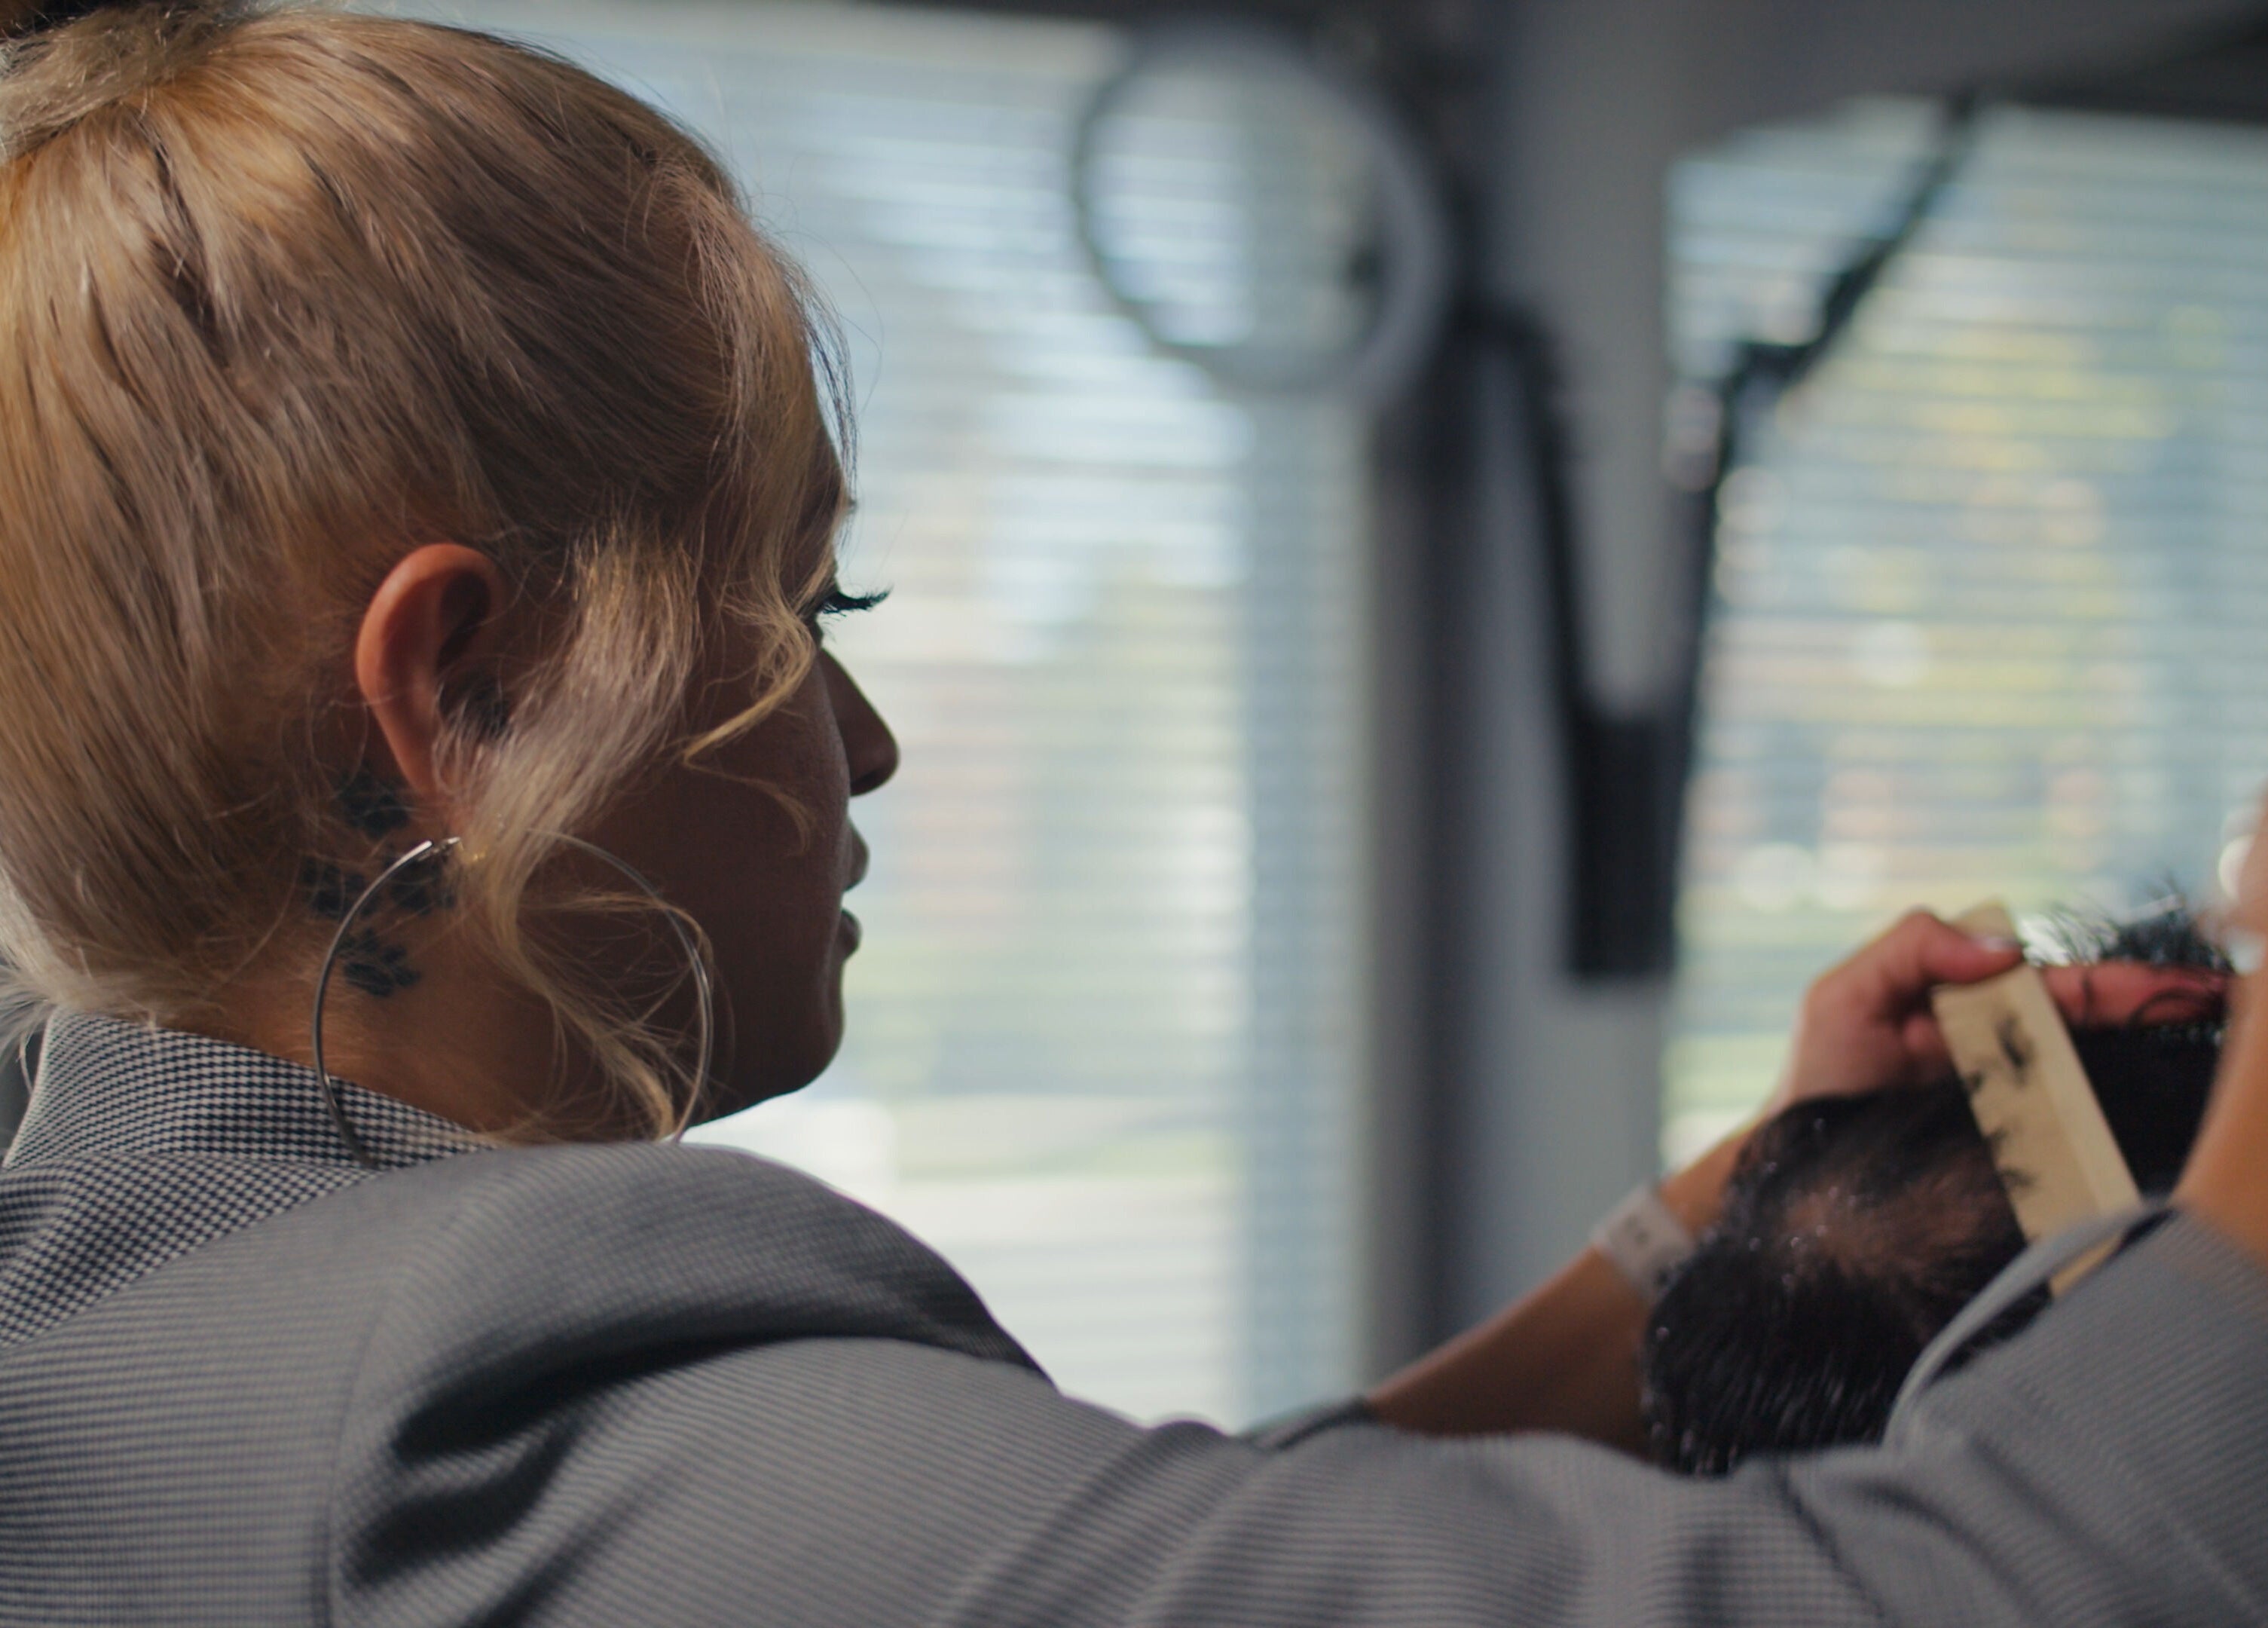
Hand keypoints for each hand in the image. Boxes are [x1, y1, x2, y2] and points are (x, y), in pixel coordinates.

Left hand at [1769, 907, 2227, 1116]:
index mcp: (1981, 1005)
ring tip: (2225, 1066)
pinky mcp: (2016, 1154)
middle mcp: (2010, 1051)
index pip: (2067, 987)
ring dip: (2156, 1069)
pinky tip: (2163, 1123)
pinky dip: (2117, 1128)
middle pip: (2102, 1031)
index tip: (2193, 985)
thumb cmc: (1821, 1073)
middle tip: (2229, 1010)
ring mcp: (2018, 1104)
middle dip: (2165, 1018)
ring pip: (2100, 1081)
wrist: (1794, 1165)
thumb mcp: (1844, 995)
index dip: (2128, 983)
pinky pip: (2075, 1137)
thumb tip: (2008, 947)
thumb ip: (1913, 948)